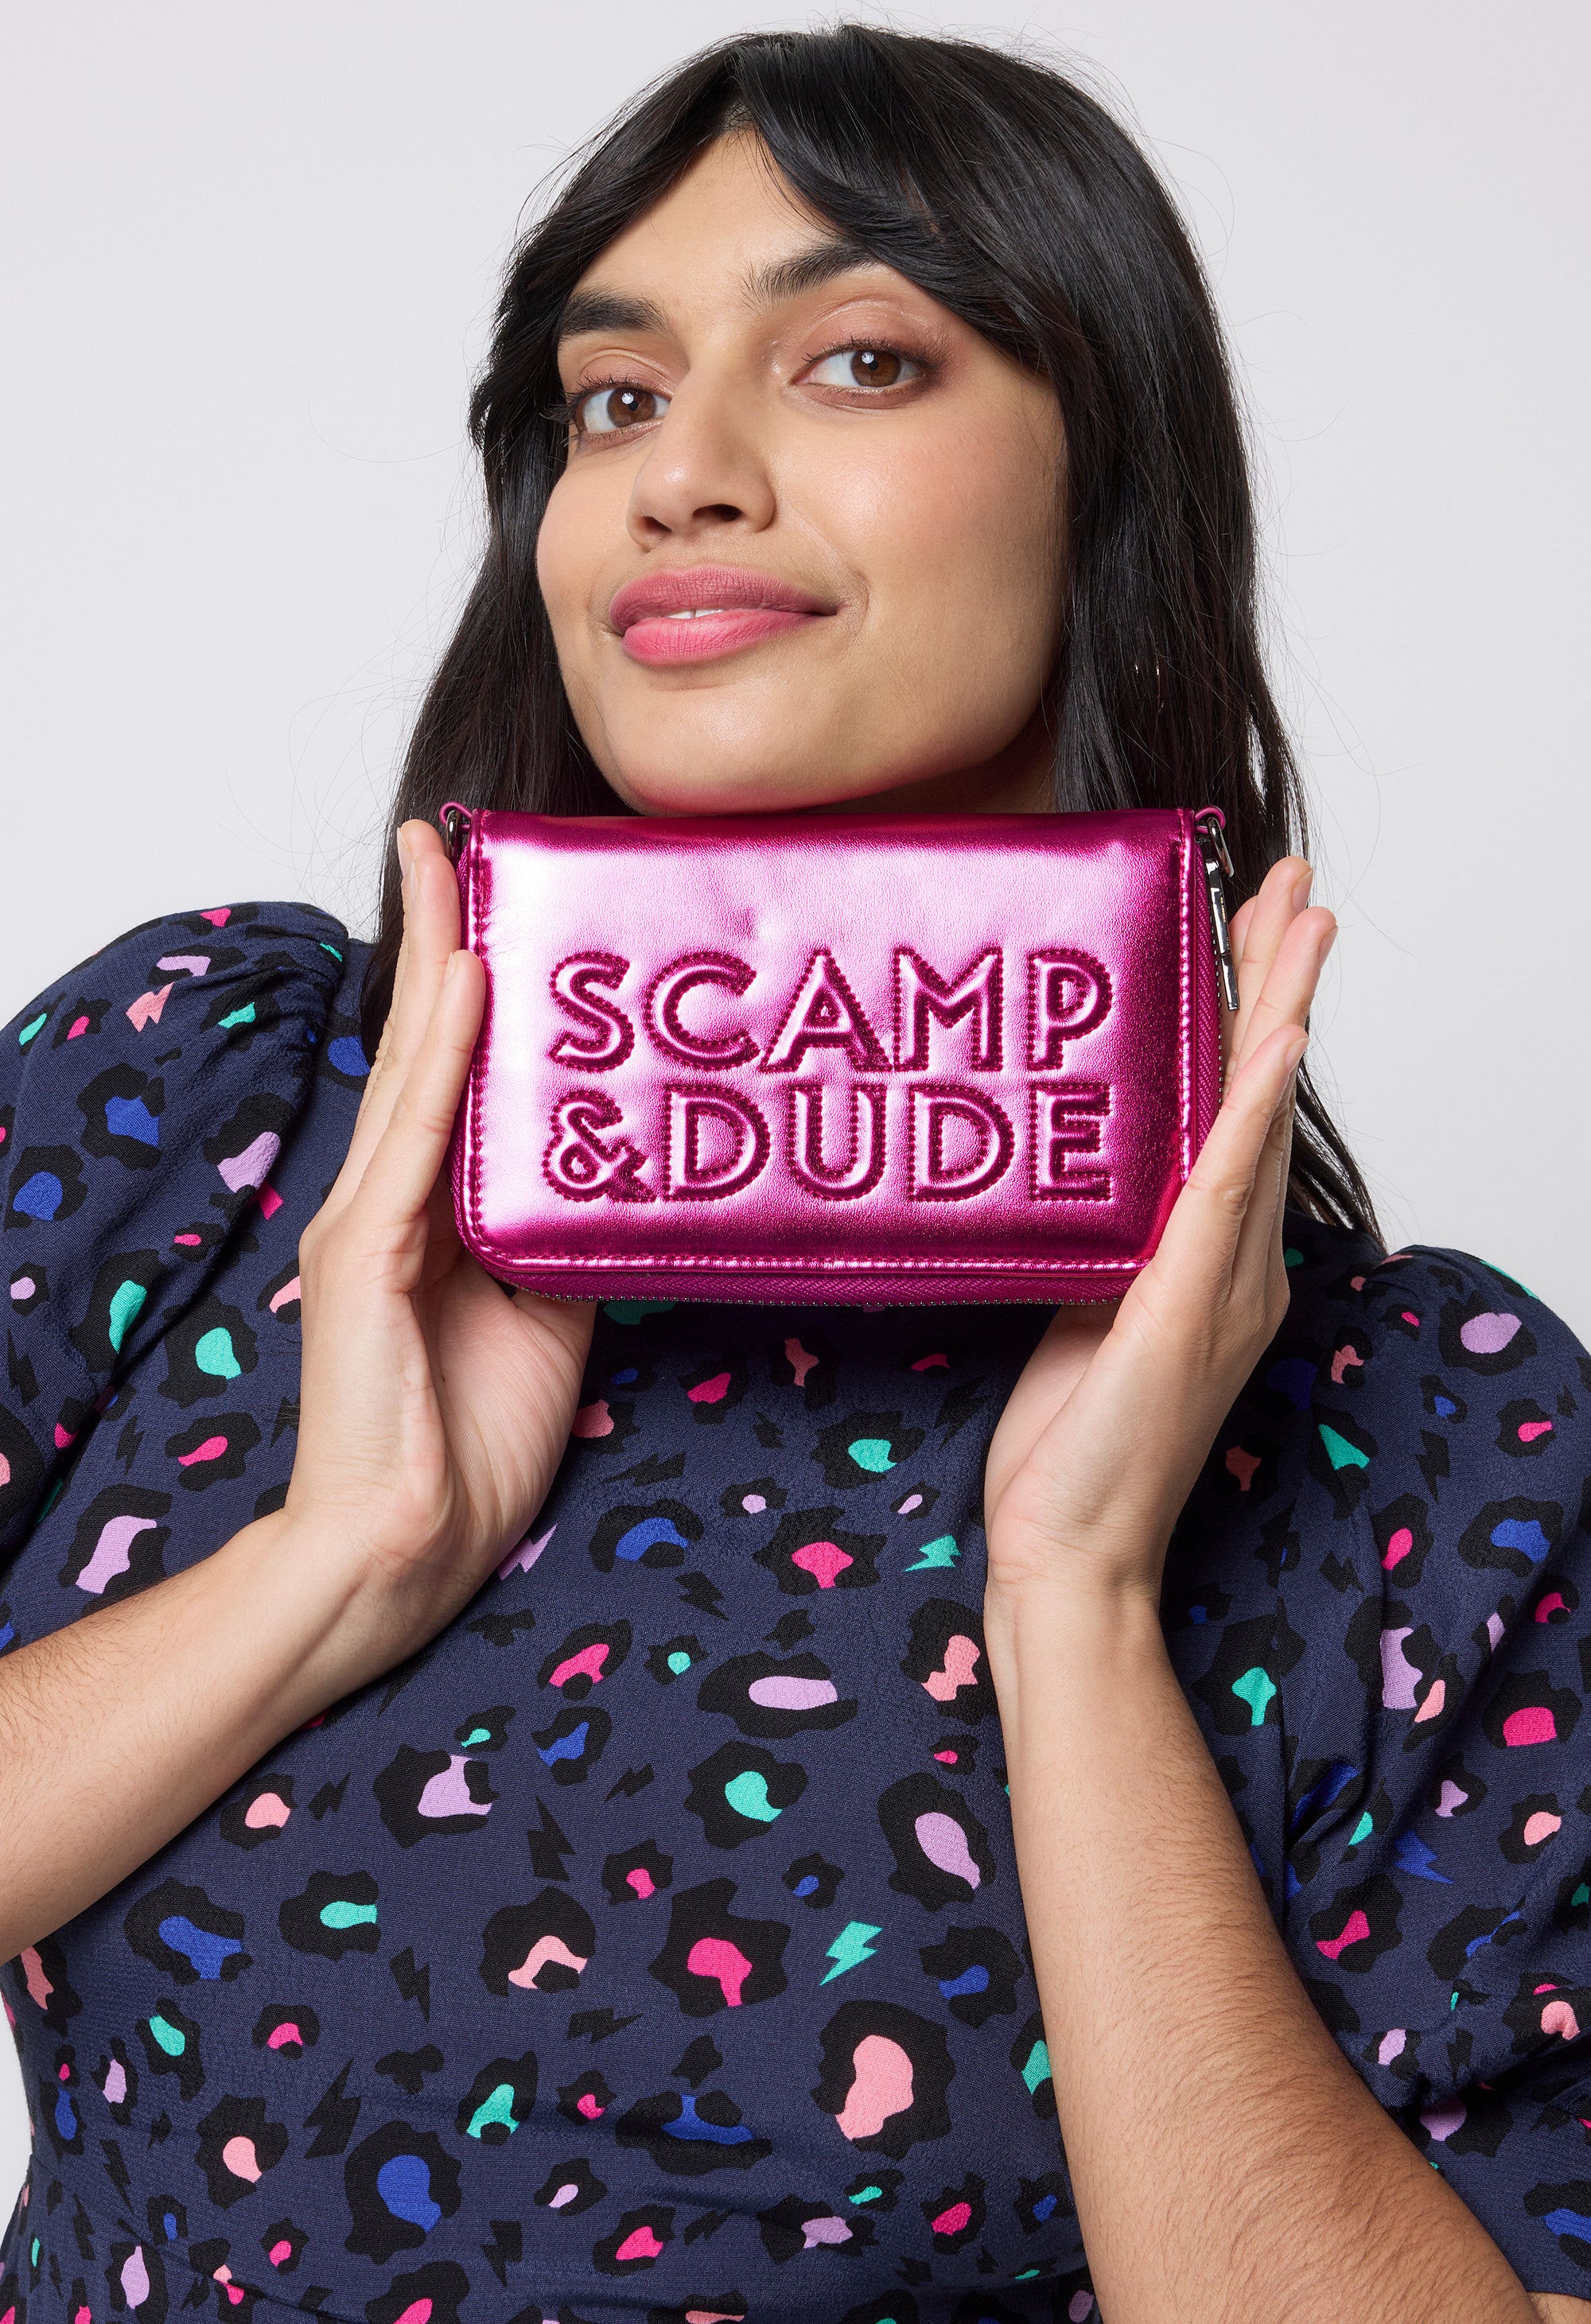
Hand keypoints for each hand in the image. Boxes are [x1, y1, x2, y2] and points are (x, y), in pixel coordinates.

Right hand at [281, 818, 593, 1674]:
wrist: (406, 1550)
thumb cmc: (474, 1446)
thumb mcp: (555, 1319)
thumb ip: (572, 1242)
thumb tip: (627, 1184)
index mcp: (434, 1213)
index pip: (454, 1074)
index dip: (472, 985)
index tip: (498, 899)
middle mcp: (393, 1199)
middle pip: (423, 1045)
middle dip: (441, 935)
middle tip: (462, 838)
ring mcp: (371, 1222)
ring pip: (413, 1069)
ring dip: (437, 961)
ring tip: (455, 866)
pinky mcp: (367, 1257)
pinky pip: (416, 1140)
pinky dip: (442, 1057)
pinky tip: (466, 984)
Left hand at [982, 855, 1335, 1607]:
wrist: (1072, 1553)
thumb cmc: (1069, 1452)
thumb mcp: (1075, 1317)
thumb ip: (1090, 1246)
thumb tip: (1067, 1179)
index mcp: (1205, 1261)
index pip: (1233, 1116)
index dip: (1248, 1020)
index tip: (1247, 934)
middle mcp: (1231, 1262)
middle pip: (1261, 1094)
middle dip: (1278, 982)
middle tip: (1291, 884)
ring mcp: (1221, 1283)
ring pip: (1258, 1119)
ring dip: (1281, 1010)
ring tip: (1298, 917)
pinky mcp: (1190, 1308)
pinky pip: (1228, 1189)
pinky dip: (1254, 1109)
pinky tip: (1273, 1041)